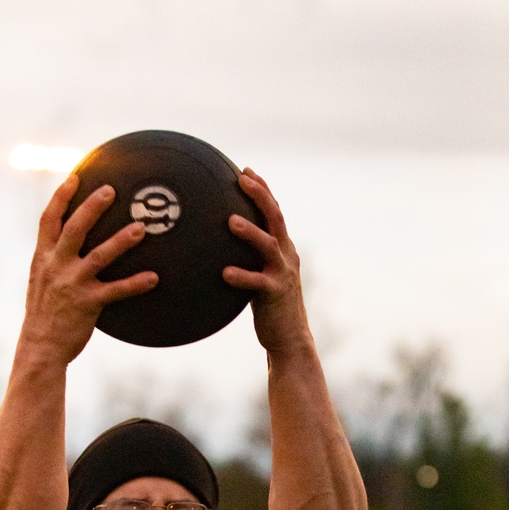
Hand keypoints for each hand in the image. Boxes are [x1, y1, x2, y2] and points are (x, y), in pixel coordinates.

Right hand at [19, 176, 158, 366]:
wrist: (40, 348)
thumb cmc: (43, 315)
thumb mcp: (40, 282)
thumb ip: (53, 260)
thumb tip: (69, 243)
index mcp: (42, 258)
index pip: (48, 220)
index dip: (61, 197)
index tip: (75, 177)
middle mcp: (56, 267)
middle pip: (75, 228)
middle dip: (92, 207)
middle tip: (112, 190)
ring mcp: (72, 285)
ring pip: (99, 256)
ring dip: (121, 241)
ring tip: (141, 229)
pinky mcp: (88, 304)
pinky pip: (116, 291)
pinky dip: (135, 284)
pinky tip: (154, 278)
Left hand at [223, 168, 311, 357]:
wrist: (289, 339)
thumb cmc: (269, 309)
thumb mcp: (260, 278)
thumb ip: (248, 261)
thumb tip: (219, 250)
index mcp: (284, 249)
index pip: (274, 212)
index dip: (262, 190)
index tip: (246, 170)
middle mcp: (286, 256)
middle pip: (275, 218)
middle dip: (260, 195)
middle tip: (242, 179)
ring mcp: (282, 274)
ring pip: (268, 246)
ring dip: (250, 232)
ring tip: (230, 221)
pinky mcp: (275, 295)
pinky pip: (256, 283)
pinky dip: (241, 276)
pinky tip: (224, 273)